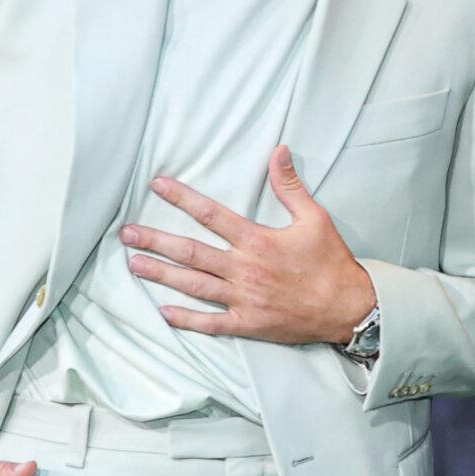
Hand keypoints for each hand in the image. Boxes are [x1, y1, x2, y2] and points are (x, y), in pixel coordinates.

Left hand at [121, 146, 374, 346]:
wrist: (348, 309)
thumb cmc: (332, 263)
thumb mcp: (315, 218)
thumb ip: (290, 186)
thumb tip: (278, 151)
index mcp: (257, 240)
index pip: (211, 214)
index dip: (182, 198)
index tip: (157, 185)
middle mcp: (244, 269)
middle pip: (191, 252)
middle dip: (156, 241)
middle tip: (126, 234)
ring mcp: (244, 299)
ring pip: (194, 285)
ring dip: (161, 274)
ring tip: (134, 265)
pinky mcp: (249, 324)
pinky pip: (211, 323)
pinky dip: (186, 319)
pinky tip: (163, 312)